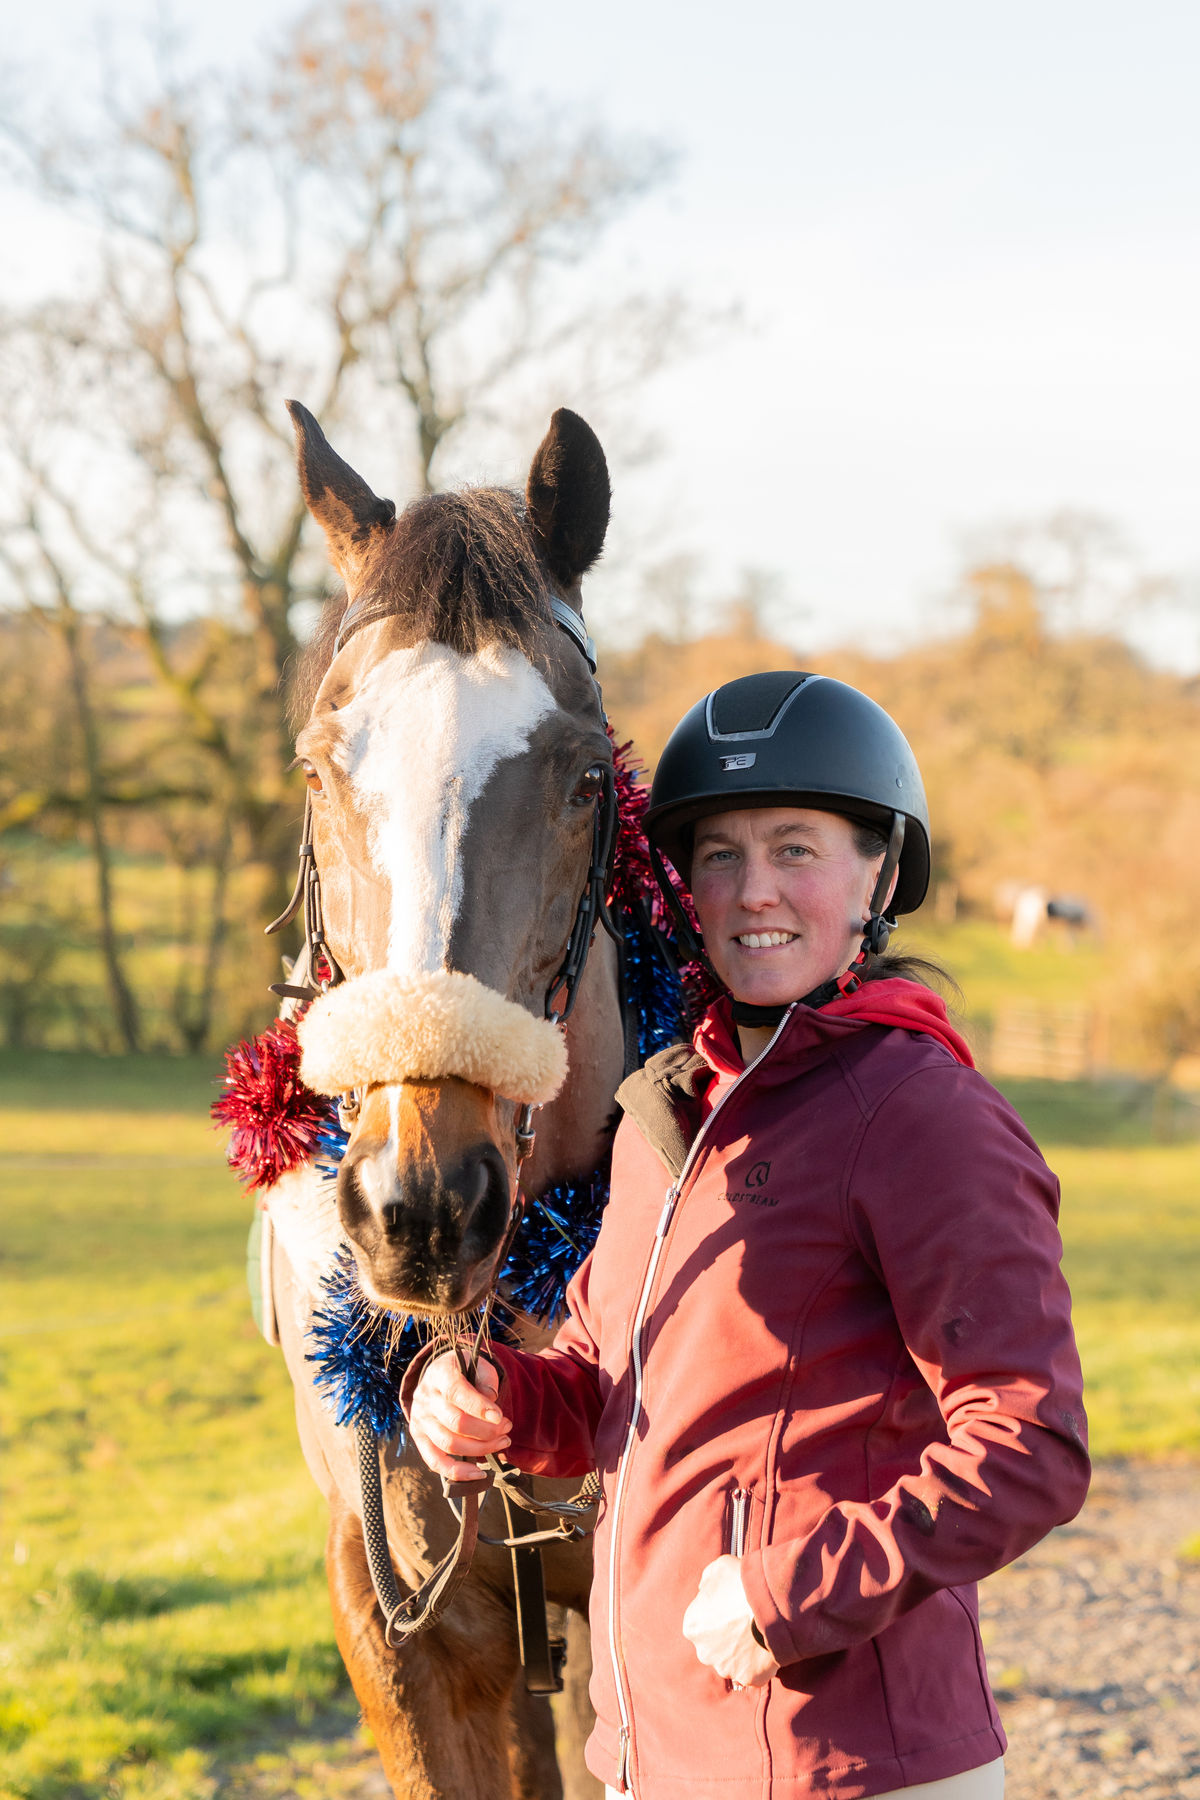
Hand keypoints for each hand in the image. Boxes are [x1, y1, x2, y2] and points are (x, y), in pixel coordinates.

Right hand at [408, 1352, 510, 1481]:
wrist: (439, 1377)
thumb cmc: (464, 1371)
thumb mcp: (477, 1364)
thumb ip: (486, 1379)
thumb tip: (490, 1400)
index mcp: (439, 1374)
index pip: (457, 1392)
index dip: (480, 1407)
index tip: (500, 1417)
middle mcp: (425, 1398)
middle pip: (456, 1422)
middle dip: (488, 1430)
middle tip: (507, 1428)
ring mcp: (420, 1420)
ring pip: (450, 1443)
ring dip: (481, 1448)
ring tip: (502, 1442)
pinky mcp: (419, 1438)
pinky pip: (435, 1462)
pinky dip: (457, 1472)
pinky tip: (478, 1473)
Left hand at [682, 1555, 778, 1687]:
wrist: (769, 1604)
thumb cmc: (742, 1583)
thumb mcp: (718, 1568)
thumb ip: (706, 1580)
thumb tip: (704, 1589)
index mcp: (692, 1626)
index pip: (701, 1623)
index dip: (717, 1614)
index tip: (731, 1607)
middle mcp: (704, 1651)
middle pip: (714, 1645)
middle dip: (727, 1636)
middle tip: (745, 1621)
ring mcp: (726, 1667)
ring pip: (732, 1661)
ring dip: (741, 1651)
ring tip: (758, 1633)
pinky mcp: (747, 1678)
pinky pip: (752, 1672)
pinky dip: (758, 1664)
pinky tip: (765, 1648)